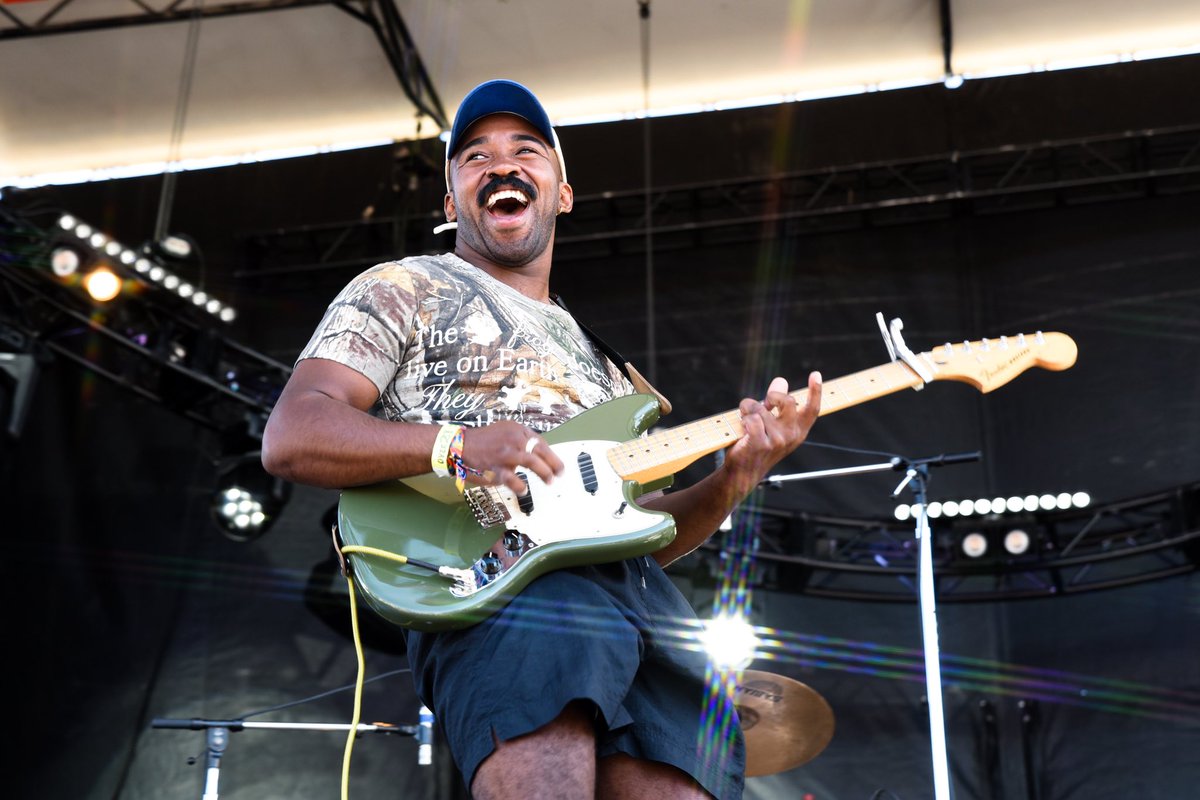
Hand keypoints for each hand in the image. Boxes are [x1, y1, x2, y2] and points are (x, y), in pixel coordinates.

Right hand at [460, 421, 564, 494]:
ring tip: (549, 481)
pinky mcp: (496, 465)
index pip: (540, 441)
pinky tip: (524, 489)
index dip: (551, 455)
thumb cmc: (484, 440)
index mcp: (517, 429)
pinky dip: (519, 485)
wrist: (460, 444)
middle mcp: (513, 437)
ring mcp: (505, 451)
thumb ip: (520, 440)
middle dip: (553, 464)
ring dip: (543, 473)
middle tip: (559, 474)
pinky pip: (512, 477)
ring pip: (531, 462)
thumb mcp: (505, 431)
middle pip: (539, 450)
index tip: (558, 465)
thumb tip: (538, 454)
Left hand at [724, 372, 821, 496]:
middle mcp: (791, 436)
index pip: (812, 410)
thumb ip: (776, 403)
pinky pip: (752, 418)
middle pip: (788, 401)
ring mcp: (777, 441)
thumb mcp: (771, 424)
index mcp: (798, 432)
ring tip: (745, 420)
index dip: (815, 392)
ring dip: (748, 409)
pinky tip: (742, 427)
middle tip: (764, 402)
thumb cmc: (757, 445)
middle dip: (772, 395)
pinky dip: (743, 418)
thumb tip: (781, 380)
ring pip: (761, 408)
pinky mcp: (761, 444)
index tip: (816, 374)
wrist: (743, 473)